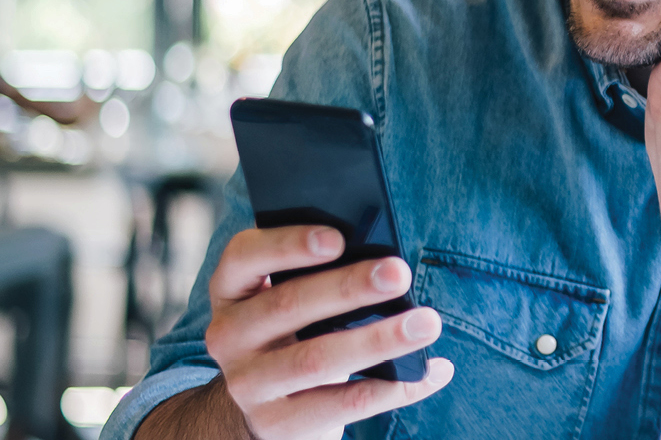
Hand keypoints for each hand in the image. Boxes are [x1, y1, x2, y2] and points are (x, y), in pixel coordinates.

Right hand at [182, 226, 454, 439]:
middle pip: (287, 305)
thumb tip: (386, 267)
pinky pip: (344, 405)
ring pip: (316, 359)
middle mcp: (229, 336)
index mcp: (232, 291)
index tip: (338, 238)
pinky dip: (396, 388)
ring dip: (378, 339)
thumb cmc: (297, 335)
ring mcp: (248, 385)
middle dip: (348, 287)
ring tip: (427, 323)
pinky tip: (432, 372)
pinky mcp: (277, 424)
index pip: (244, 257)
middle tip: (399, 273)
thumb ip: (322, 279)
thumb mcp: (293, 303)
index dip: (287, 245)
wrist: (270, 409)